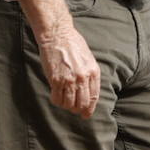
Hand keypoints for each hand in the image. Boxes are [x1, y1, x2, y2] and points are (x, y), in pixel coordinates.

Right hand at [7, 0, 101, 119]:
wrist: (58, 35)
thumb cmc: (73, 45)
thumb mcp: (88, 59)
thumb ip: (89, 75)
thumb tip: (87, 92)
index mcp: (93, 72)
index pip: (94, 97)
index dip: (89, 109)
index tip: (86, 114)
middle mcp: (83, 77)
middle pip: (82, 103)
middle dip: (78, 110)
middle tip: (74, 110)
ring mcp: (69, 79)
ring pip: (69, 103)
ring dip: (66, 106)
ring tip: (64, 101)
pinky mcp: (56, 79)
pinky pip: (57, 97)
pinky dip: (56, 100)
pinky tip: (55, 97)